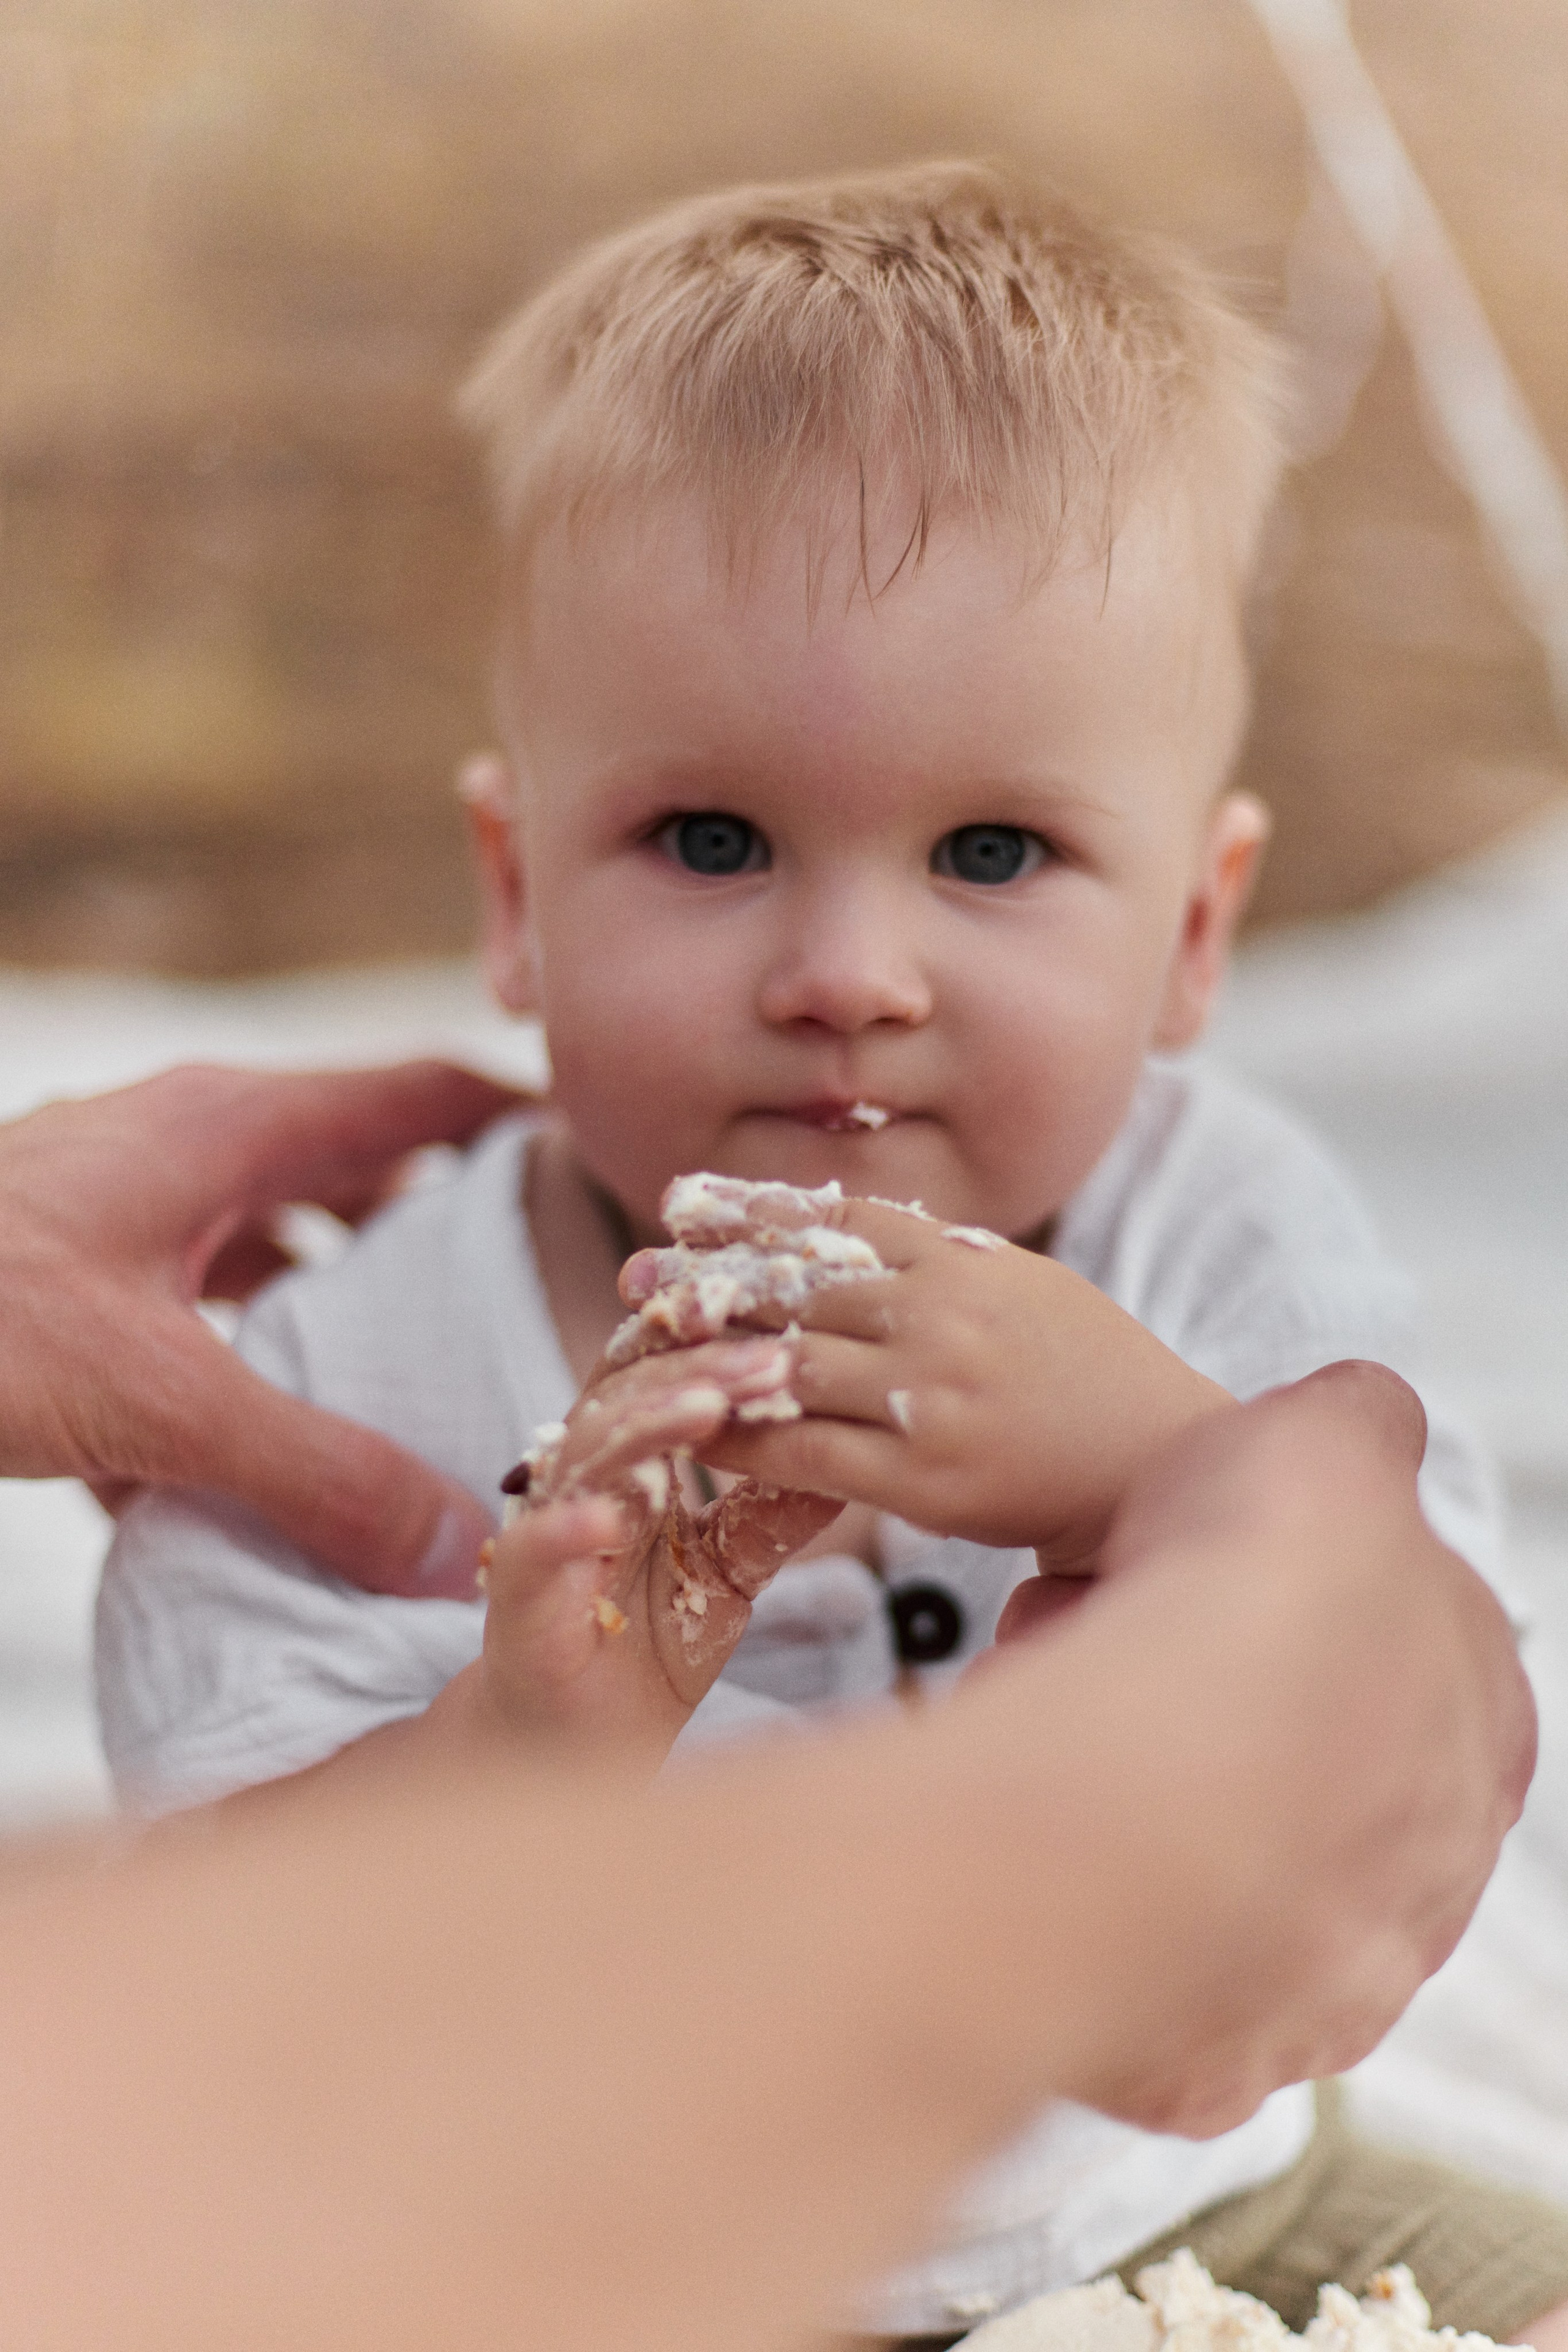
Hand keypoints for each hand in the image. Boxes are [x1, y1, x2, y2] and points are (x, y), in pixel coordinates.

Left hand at [0, 1061, 524, 1594]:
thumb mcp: (157, 1396)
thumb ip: (312, 1474)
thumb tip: (454, 1548)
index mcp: (231, 1127)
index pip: (423, 1094)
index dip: (524, 1123)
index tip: (605, 1172)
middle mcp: (182, 1147)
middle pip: (356, 1173)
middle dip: (440, 1243)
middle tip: (526, 1311)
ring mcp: (116, 1206)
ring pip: (268, 1248)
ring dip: (333, 1314)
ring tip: (409, 1397)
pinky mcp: (63, 1276)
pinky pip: (183, 1319)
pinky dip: (228, 1381)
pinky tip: (244, 1479)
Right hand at [474, 1337, 839, 1755]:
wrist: (581, 1743)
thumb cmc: (648, 1644)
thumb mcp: (732, 1571)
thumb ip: (774, 1515)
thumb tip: (847, 1461)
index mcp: (630, 1458)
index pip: (663, 1373)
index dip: (714, 1343)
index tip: (790, 1330)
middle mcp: (583, 1476)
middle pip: (628, 1391)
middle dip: (699, 1368)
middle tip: (772, 1359)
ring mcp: (546, 1526)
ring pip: (586, 1451)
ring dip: (646, 1423)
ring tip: (710, 1408)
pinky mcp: (515, 1591)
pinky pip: (534, 1546)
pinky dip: (569, 1527)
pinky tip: (614, 1516)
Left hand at [661, 1195, 1232, 1572]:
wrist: (1151, 1460)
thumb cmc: (1087, 1368)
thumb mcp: (1020, 1282)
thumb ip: (938, 1258)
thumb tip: (851, 1231)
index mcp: (962, 1262)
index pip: (836, 1222)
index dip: (752, 1210)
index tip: (684, 1201)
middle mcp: (939, 1318)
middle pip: (795, 1288)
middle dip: (707, 1279)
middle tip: (638, 1274)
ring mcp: (928, 1397)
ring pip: (788, 1366)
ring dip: (708, 1356)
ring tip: (646, 1349)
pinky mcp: (922, 1477)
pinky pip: (807, 1452)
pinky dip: (744, 1439)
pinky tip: (696, 1429)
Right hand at [979, 1361, 1535, 2137]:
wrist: (1158, 1768)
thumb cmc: (1261, 1599)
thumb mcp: (1323, 1434)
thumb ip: (1355, 1425)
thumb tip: (1360, 1416)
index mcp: (1482, 1730)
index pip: (1395, 1657)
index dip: (1270, 1585)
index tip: (1186, 1553)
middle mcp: (1420, 1881)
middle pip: (1280, 1762)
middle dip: (1183, 1681)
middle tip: (1096, 1629)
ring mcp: (1315, 1987)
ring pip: (1199, 1866)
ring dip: (1121, 1779)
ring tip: (1049, 1705)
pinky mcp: (1205, 2064)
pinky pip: (1132, 1979)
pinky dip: (1079, 1898)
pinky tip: (1041, 1820)